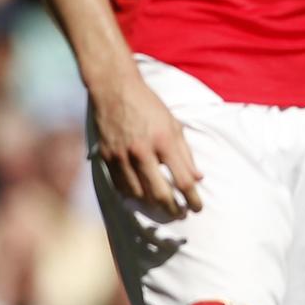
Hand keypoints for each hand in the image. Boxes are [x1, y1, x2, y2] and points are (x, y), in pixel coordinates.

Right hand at [88, 72, 203, 217]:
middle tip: (181, 214)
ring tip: (162, 206)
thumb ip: (186, 154)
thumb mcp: (174, 126)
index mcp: (164, 142)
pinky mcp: (107, 157)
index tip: (198, 208)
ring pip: (138, 194)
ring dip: (152, 204)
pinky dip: (132, 194)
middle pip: (160, 193)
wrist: (115, 90)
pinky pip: (120, 186)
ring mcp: (122, 156)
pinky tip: (141, 196)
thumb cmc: (149, 106)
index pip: (183, 180)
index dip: (193, 198)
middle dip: (173, 209)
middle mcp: (142, 151)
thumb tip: (198, 178)